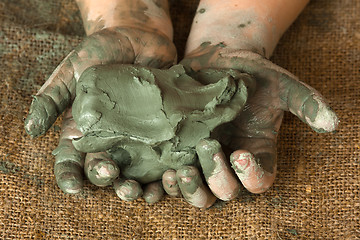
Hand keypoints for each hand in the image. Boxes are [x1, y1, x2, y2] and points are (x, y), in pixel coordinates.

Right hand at [25, 26, 175, 197]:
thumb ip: (52, 98)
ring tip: (135, 189)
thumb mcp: (71, 71)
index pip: (71, 160)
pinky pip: (160, 155)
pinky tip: (164, 179)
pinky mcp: (158, 129)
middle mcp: (107, 137)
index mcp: (82, 128)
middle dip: (104, 177)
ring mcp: (134, 135)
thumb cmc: (99, 52)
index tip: (74, 187)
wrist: (138, 37)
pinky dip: (160, 171)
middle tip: (111, 173)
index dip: (70, 176)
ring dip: (131, 183)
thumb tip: (31, 129)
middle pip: (101, 168)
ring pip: (130, 169)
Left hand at [160, 44, 337, 206]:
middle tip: (208, 147)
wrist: (217, 61)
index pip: (259, 180)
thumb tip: (332, 123)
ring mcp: (205, 160)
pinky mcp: (181, 152)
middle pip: (226, 191)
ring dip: (190, 189)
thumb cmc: (252, 73)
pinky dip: (169, 184)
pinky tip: (163, 173)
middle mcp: (231, 163)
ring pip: (200, 193)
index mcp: (257, 152)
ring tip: (180, 171)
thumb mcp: (281, 84)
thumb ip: (305, 103)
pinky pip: (176, 180)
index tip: (240, 153)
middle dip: (217, 176)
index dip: (251, 175)